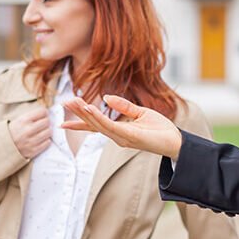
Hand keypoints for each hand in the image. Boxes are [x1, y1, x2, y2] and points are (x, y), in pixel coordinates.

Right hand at [8, 107, 50, 159]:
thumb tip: (46, 113)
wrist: (3, 147)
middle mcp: (28, 130)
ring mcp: (31, 141)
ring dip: (47, 131)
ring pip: (49, 132)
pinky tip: (41, 139)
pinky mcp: (33, 150)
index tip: (44, 114)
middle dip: (46, 122)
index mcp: (23, 120)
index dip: (45, 112)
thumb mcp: (19, 120)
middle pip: (47, 121)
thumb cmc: (13, 132)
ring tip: (42, 131)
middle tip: (43, 123)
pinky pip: (47, 143)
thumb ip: (31, 116)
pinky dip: (46, 140)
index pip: (42, 112)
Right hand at [62, 95, 182, 160]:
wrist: (175, 140)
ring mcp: (121, 138)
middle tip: (64, 102)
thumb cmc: (160, 129)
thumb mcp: (140, 113)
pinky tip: (89, 108)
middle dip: (78, 114)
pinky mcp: (128, 136)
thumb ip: (123, 106)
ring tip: (73, 102)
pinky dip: (98, 117)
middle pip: (93, 124)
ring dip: (85, 113)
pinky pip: (110, 125)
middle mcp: (116, 136)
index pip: (95, 126)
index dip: (79, 123)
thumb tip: (106, 97)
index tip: (62, 122)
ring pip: (98, 124)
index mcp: (118, 130)